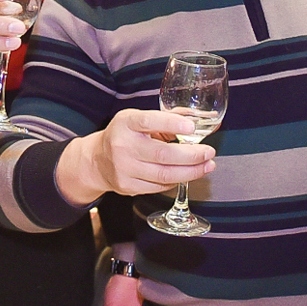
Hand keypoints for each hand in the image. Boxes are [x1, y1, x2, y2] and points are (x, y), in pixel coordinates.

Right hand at [59, 109, 214, 204]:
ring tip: (207, 165)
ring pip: (164, 175)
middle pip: (163, 154)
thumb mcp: (140, 119)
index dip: (172, 123)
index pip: (149, 121)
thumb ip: (170, 118)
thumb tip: (203, 120)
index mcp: (127, 123)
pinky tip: (187, 174)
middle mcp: (123, 145)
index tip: (191, 126)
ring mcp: (125, 169)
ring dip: (191, 172)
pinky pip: (159, 187)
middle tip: (209, 153)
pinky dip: (177, 181)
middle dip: (192, 155)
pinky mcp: (128, 187)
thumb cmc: (125, 135)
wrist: (98, 160)